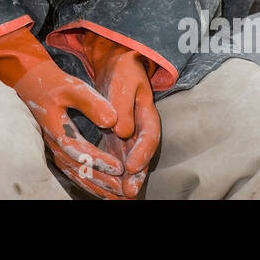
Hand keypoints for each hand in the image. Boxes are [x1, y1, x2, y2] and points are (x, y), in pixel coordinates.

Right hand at [10, 59, 126, 198]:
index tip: (119, 168)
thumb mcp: (72, 87)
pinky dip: (88, 183)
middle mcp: (54, 145)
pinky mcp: (57, 151)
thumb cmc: (53, 84)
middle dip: (102, 181)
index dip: (99, 161)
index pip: (79, 151)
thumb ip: (91, 103)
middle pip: (78, 170)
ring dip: (96, 187)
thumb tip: (112, 120)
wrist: (32, 84)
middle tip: (123, 190)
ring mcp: (54, 150)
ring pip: (75, 175)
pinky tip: (101, 190)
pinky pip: (72, 172)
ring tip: (116, 196)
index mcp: (57, 130)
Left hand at [79, 33, 161, 197]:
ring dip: (127, 178)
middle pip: (142, 155)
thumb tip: (122, 131)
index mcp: (147, 113)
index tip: (133, 166)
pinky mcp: (117, 137)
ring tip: (121, 195)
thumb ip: (122, 105)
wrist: (116, 63)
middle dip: (137, 175)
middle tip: (129, 192)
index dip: (143, 152)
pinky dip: (115, 172)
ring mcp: (130, 134)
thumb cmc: (122, 71)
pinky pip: (118, 157)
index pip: (149, 136)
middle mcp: (141, 128)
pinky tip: (109, 186)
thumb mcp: (123, 82)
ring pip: (130, 160)